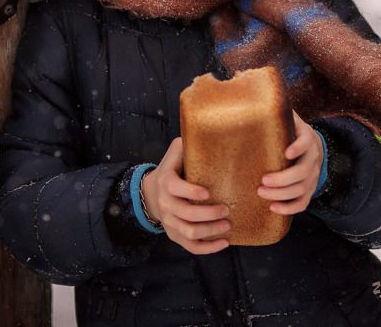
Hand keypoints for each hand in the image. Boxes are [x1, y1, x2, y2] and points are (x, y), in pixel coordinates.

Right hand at [141, 137, 230, 254]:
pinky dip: (208, 248)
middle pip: (186, 214)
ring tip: (227, 225)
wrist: (153, 193)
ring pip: (189, 232)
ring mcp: (170, 222)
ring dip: (210, 230)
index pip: (176, 188)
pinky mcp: (175, 235)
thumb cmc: (172, 170)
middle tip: (226, 209)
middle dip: (208, 214)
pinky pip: (191, 246)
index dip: (191, 192)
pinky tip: (224, 243)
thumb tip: (207, 131)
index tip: (208, 192)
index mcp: (166, 182)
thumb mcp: (176, 153)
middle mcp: (166, 204)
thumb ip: (186, 144)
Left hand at [257, 111, 323, 215]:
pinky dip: (289, 208)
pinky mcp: (308, 189)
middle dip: (283, 179)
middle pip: (304, 171)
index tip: (286, 152)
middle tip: (263, 181)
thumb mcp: (286, 118)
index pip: (307, 141)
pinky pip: (303, 203)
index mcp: (306, 137)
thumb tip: (250, 98)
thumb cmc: (288, 131)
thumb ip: (274, 110)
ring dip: (282, 194)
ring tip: (261, 193)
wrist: (309, 145)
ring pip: (302, 189)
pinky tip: (273, 208)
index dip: (298, 147)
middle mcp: (313, 157)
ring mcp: (313, 175)